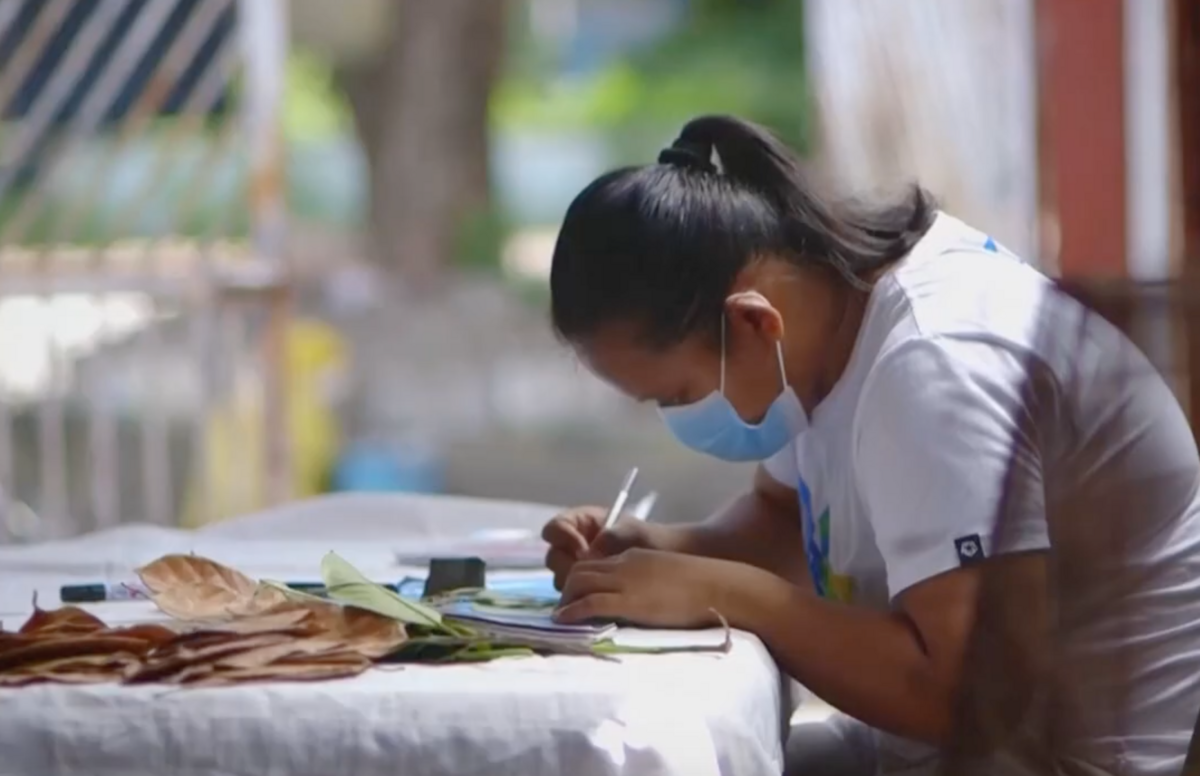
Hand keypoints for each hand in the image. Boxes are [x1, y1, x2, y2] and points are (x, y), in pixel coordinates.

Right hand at [541, 506, 653, 590]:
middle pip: (553, 556)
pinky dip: (583, 598)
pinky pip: (573, 596)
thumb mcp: (633, 531)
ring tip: (598, 586)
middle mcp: (573, 546)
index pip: (555, 528)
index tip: (583, 550)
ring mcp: (578, 569)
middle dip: (568, 566)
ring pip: (561, 579)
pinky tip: (601, 598)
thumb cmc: (649, 538)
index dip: (563, 538)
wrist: (666, 559)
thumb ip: (610, 537)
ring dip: (575, 585)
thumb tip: (590, 555)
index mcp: (581, 523)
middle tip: (589, 574)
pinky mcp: (585, 590)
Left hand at [555, 548, 749, 628]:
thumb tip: (641, 602)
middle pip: (580, 569)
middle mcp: (624, 564)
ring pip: (579, 582)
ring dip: (565, 600)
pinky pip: (589, 602)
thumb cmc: (703, 586)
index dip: (582, 579)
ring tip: (561, 617)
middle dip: (568, 589)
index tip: (577, 596)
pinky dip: (571, 611)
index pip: (596, 562)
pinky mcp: (628, 601)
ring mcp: (625, 581)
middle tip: (564, 608)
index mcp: (635, 556)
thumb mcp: (668, 576)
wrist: (719, 587)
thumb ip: (649, 583)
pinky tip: (563, 620)